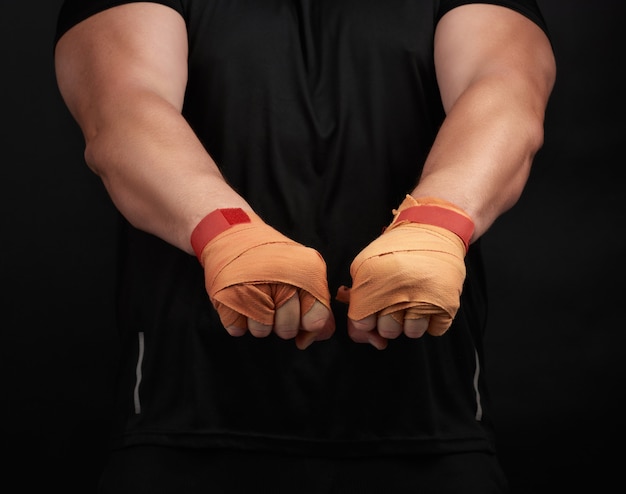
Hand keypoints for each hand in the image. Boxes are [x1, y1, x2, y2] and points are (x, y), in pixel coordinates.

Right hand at [195, 209, 334, 348]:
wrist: (234, 233)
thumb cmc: (273, 259)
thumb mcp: (303, 272)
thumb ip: (317, 304)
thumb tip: (321, 335)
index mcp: (304, 273)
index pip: (314, 319)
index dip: (308, 323)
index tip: (302, 315)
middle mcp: (280, 279)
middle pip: (286, 330)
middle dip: (282, 324)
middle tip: (275, 304)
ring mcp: (252, 287)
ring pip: (261, 332)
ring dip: (258, 322)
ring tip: (256, 300)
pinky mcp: (226, 295)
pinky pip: (237, 328)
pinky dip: (237, 320)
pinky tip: (239, 301)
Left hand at [344, 196, 472, 348]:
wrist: (434, 227)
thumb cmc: (398, 248)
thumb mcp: (366, 263)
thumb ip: (357, 296)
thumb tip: (360, 331)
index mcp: (373, 281)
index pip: (362, 323)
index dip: (365, 321)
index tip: (371, 314)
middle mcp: (398, 292)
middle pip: (388, 331)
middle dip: (389, 321)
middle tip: (396, 303)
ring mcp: (425, 299)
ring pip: (412, 333)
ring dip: (412, 322)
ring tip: (414, 302)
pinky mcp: (448, 303)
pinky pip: (436, 329)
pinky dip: (433, 320)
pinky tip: (430, 303)